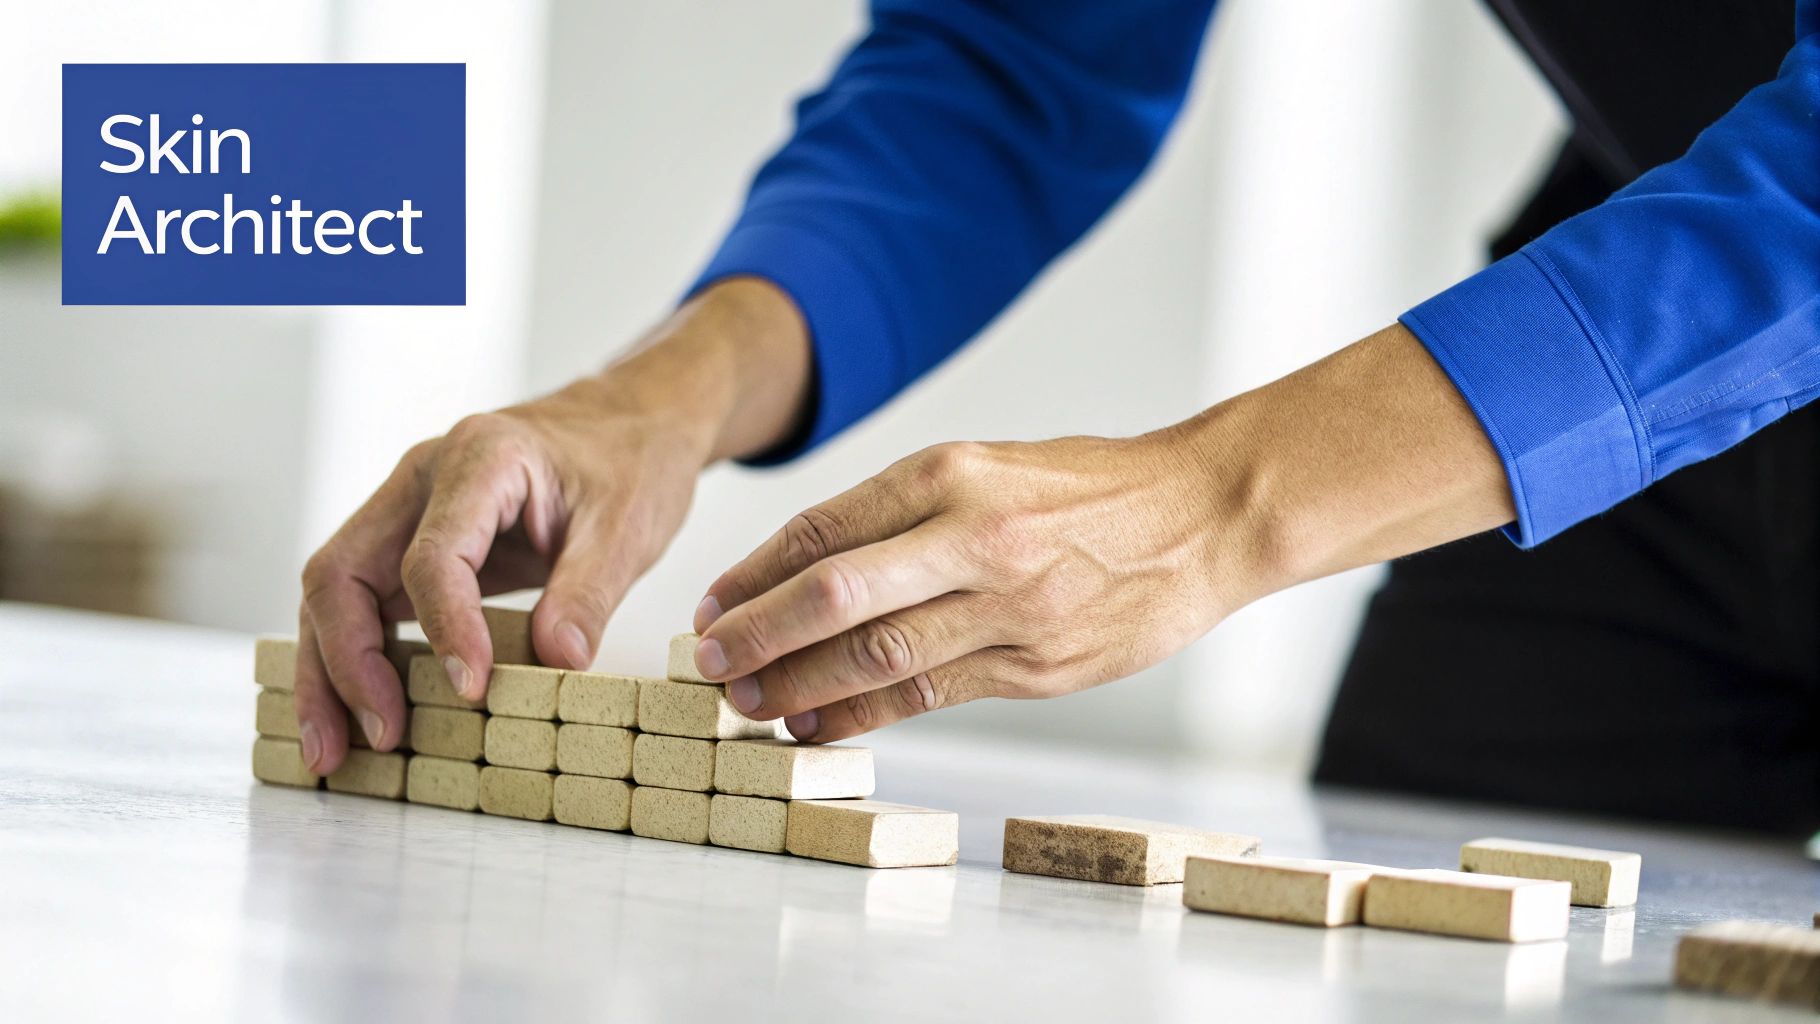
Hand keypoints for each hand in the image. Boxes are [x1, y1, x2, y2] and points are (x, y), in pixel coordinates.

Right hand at [293, 278, 808, 773]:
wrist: (629, 424)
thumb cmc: (629, 463)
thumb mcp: (628, 526)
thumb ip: (590, 592)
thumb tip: (558, 663)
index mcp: (480, 459)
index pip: (432, 555)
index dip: (444, 629)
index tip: (471, 690)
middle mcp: (422, 480)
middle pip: (342, 573)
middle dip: (345, 664)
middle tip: (373, 740)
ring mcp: (406, 511)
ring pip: (334, 594)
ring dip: (327, 674)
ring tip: (334, 753)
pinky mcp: (410, 544)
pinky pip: (362, 603)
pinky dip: (352, 661)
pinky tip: (357, 716)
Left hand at [688, 323, 1514, 740]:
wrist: (1204, 518)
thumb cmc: (1091, 489)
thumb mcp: (993, 466)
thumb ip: (909, 511)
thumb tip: (811, 566)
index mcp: (954, 473)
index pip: (826, 528)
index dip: (755, 573)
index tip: (710, 606)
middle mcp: (976, 536)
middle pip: (837, 593)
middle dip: (758, 634)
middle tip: (705, 666)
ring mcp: (1010, 607)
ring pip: (879, 655)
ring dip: (800, 687)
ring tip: (749, 705)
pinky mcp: (1038, 668)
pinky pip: (931, 696)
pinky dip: (865, 716)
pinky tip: (818, 727)